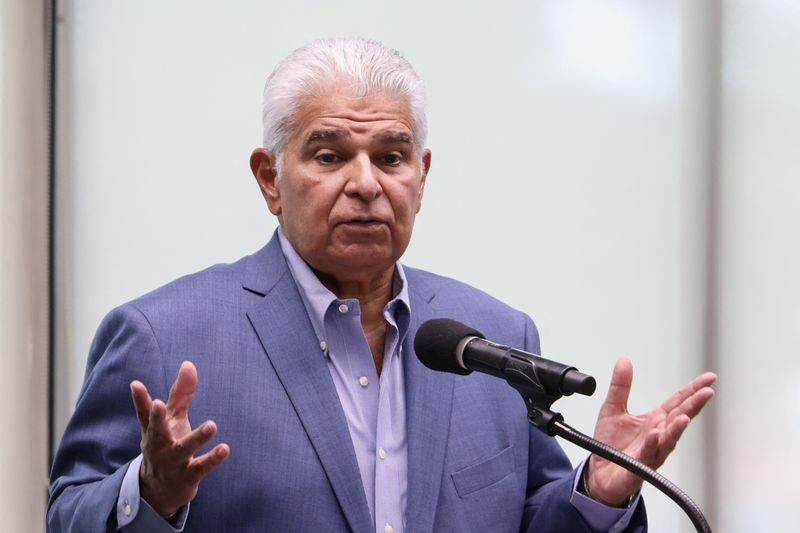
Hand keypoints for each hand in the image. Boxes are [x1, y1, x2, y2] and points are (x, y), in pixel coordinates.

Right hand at [130, 361, 229, 516]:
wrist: (160, 491)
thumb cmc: (167, 445)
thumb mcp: (172, 420)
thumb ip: (180, 393)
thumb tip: (188, 363)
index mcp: (154, 431)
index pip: (145, 413)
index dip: (140, 399)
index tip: (136, 384)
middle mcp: (159, 446)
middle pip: (156, 431)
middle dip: (157, 418)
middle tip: (159, 404)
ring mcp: (172, 463)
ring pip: (182, 450)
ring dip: (196, 438)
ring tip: (211, 425)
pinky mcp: (187, 476)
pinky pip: (200, 468)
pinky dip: (212, 459)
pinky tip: (224, 449)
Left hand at [585, 358, 715, 505]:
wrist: (600, 473)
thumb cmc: (611, 444)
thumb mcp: (612, 408)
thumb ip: (620, 386)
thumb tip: (624, 361)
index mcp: (654, 419)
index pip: (678, 401)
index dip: (693, 389)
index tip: (709, 378)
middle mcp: (658, 434)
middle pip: (680, 417)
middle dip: (694, 405)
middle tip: (707, 392)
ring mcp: (652, 451)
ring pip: (669, 438)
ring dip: (678, 427)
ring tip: (686, 416)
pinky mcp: (640, 466)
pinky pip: (648, 454)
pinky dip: (653, 444)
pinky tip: (656, 434)